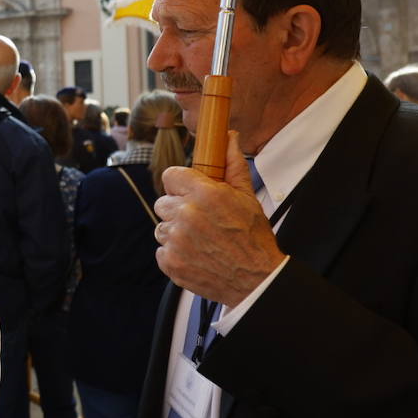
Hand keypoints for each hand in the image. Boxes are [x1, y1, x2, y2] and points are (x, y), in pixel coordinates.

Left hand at [153, 130, 286, 306]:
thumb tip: (228, 137)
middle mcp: (186, 214)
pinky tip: (196, 254)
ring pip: (161, 226)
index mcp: (204, 194)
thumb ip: (232, 165)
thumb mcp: (247, 197)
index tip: (189, 192)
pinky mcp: (170, 261)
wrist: (256, 280)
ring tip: (200, 240)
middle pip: (163, 202)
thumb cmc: (253, 237)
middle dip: (178, 209)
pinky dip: (175, 253)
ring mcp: (176, 239)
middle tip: (200, 221)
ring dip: (176, 232)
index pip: (170, 175)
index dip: (180, 184)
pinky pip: (161, 249)